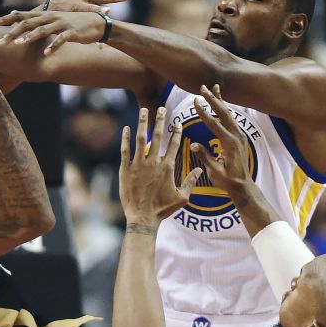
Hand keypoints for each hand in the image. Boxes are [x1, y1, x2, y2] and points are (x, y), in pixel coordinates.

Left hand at [0, 11, 105, 54]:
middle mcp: (50, 17)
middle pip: (27, 23)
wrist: (97, 23)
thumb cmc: (73, 25)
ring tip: (18, 44)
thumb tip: (22, 26)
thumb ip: (38, 24)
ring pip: (42, 30)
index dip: (6, 18)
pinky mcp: (72, 32)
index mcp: (44, 15)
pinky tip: (46, 53)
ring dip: (29, 37)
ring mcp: (61, 24)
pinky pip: (61, 39)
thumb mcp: (54, 22)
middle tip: (0, 41)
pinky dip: (53, 46)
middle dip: (12, 32)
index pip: (21, 15)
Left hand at [119, 107, 201, 226]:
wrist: (142, 218)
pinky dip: (125, 138)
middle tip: (161, 108)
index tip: (177, 122)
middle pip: (157, 136)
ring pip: (140, 139)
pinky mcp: (125, 169)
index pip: (174, 145)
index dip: (176, 132)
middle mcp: (153, 163)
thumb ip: (191, 181)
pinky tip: (126, 128)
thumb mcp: (182, 197)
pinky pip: (125, 150)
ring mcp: (138, 165)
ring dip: (142, 123)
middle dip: (160, 120)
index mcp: (167, 167)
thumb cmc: (162, 209)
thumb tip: (200, 169)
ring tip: (143, 111)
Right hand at [189, 84, 252, 192]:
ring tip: (213, 87)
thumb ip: (205, 157)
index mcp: (230, 144)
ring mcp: (239, 135)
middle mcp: (237, 136)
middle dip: (213, 99)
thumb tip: (194, 145)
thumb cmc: (227, 180)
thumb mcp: (215, 172)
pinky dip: (225, 108)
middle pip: (224, 113)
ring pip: (229, 114)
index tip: (195, 101)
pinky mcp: (239, 136)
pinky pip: (230, 119)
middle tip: (203, 88)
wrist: (243, 185)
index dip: (204, 112)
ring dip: (220, 100)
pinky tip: (220, 101)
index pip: (215, 124)